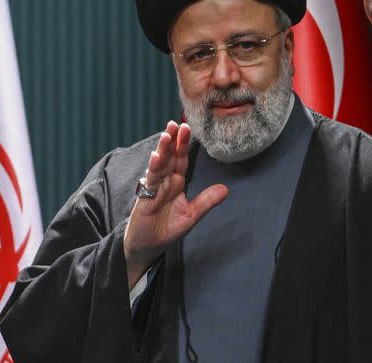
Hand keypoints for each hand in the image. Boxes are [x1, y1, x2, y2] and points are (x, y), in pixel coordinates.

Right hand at [123, 121, 227, 288]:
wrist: (147, 247)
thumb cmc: (165, 230)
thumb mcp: (191, 215)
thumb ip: (206, 201)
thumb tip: (226, 189)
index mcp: (176, 183)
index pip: (182, 160)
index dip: (184, 145)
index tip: (187, 128)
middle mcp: (165, 182)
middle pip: (170, 157)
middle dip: (173, 141)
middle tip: (178, 123)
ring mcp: (154, 188)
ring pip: (159, 165)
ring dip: (163, 150)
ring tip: (167, 135)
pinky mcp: (145, 198)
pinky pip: (150, 181)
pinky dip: (153, 169)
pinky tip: (156, 158)